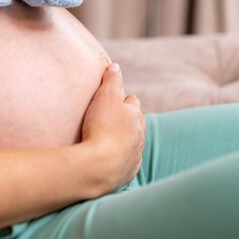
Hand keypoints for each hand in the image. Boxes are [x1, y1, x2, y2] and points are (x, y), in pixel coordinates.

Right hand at [80, 63, 145, 192]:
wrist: (99, 166)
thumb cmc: (102, 127)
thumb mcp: (105, 96)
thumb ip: (112, 80)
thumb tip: (115, 66)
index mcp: (135, 115)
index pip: (132, 102)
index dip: (122, 99)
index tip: (111, 100)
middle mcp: (140, 135)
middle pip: (136, 123)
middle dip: (126, 120)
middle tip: (110, 119)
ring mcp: (135, 155)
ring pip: (133, 143)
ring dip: (124, 140)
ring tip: (109, 140)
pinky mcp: (128, 172)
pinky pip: (127, 162)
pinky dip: (120, 159)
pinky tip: (110, 159)